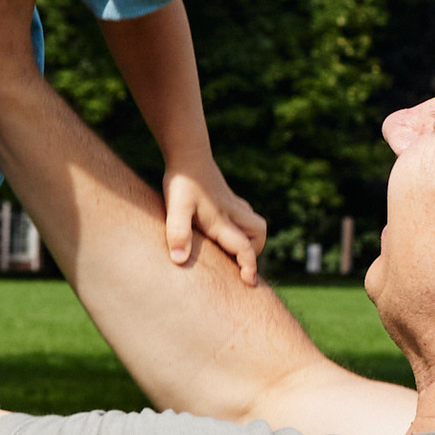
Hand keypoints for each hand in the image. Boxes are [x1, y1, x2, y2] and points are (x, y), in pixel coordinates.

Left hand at [161, 152, 266, 285]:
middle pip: (258, 233)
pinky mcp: (226, 197)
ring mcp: (231, 204)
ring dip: (251, 237)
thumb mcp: (176, 209)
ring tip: (232, 246)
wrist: (187, 153)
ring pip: (254, 223)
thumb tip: (179, 259)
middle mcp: (231, 214)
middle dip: (254, 250)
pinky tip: (223, 226)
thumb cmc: (182, 183)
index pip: (244, 248)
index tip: (249, 281)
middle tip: (239, 261)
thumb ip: (178, 233)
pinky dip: (241, 224)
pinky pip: (243, 214)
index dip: (249, 266)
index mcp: (222, 222)